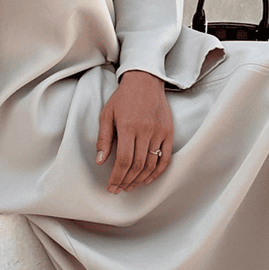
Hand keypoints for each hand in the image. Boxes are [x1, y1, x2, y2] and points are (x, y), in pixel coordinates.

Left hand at [96, 70, 172, 192]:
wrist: (145, 81)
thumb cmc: (123, 98)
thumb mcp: (107, 114)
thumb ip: (103, 138)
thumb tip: (100, 161)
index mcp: (128, 126)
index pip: (123, 160)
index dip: (117, 177)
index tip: (111, 186)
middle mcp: (145, 131)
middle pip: (137, 165)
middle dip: (127, 181)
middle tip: (119, 189)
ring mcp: (159, 132)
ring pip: (151, 164)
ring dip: (140, 179)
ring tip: (131, 186)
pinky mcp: (168, 132)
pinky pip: (165, 157)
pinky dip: (157, 172)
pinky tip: (148, 179)